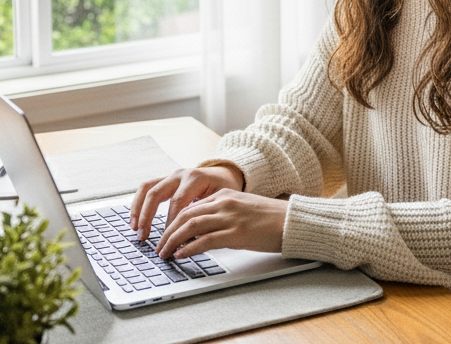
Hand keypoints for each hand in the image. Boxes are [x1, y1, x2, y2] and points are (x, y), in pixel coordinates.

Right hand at [130, 165, 242, 241]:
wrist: (226, 173)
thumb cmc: (226, 189)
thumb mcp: (221, 201)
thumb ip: (207, 216)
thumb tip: (192, 242)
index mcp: (196, 178)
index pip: (177, 203)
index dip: (170, 224)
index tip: (169, 242)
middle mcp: (181, 174)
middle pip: (156, 194)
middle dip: (147, 217)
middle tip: (144, 237)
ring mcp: (171, 175)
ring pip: (147, 188)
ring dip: (138, 209)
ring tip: (135, 229)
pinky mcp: (166, 179)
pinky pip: (146, 188)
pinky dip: (138, 203)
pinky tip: (136, 220)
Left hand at [155, 190, 288, 258]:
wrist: (291, 221)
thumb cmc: (269, 218)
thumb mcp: (242, 210)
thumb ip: (221, 215)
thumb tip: (200, 233)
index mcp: (225, 195)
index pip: (190, 207)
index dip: (172, 223)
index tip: (165, 236)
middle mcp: (224, 203)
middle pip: (185, 215)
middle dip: (167, 233)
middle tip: (159, 248)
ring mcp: (230, 217)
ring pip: (190, 226)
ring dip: (173, 241)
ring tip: (164, 254)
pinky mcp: (236, 233)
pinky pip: (205, 240)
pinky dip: (190, 248)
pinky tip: (181, 255)